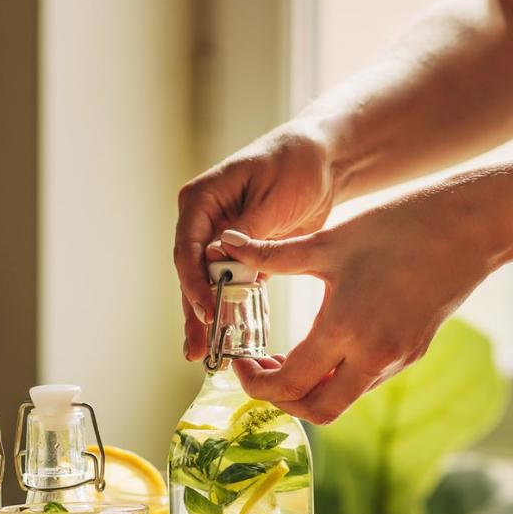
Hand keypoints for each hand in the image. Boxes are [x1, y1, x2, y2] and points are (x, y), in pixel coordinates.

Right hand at [174, 123, 337, 360]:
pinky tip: (226, 339)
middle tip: (197, 349)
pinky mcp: (241, 254)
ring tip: (204, 354)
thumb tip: (219, 260)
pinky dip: (229, 311)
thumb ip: (247, 232)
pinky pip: (229, 286)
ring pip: (207, 284)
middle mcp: (203, 220)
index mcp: (201, 199)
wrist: (325, 159)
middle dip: (194, 312)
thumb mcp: (273, 198)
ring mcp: (220, 238)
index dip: (193, 283)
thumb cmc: (298, 165)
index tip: (207, 312)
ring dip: (207, 318)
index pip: (187, 248)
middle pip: (191, 273)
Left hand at [218, 184, 497, 423]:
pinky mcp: (412, 355)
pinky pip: (364, 383)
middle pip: (316, 411)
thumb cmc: (396, 227)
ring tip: (283, 357)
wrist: (468, 228)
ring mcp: (396, 360)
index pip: (288, 383)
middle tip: (260, 370)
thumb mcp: (326, 242)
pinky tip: (321, 347)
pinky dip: (335, 377)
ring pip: (341, 400)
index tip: (240, 361)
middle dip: (280, 400)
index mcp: (345, 328)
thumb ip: (272, 254)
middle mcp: (372, 355)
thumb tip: (223, 243)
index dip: (255, 381)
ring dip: (308, 389)